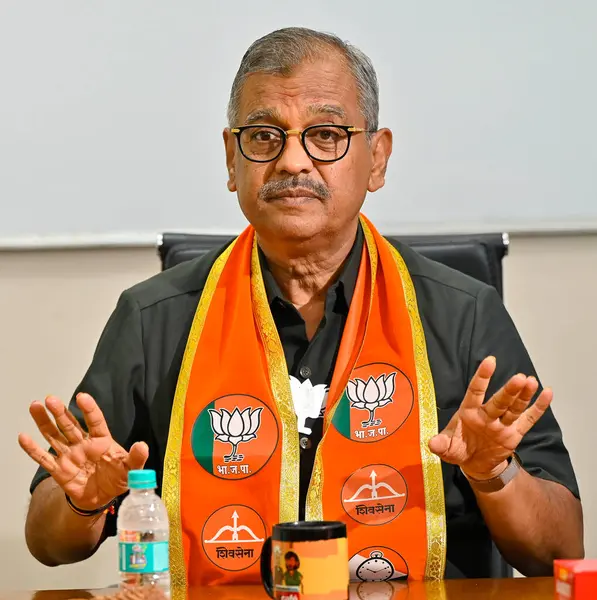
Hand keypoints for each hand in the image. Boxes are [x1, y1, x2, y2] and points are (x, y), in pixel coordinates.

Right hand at [18, 393, 147, 510]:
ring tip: (35, 406)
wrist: (101, 500)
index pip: (95, 421)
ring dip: (44, 422)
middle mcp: (83, 444)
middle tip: (51, 398)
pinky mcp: (59, 470)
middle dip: (60, 412)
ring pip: (54, 436)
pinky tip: (24, 437)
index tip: (82, 397)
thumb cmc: (117, 479)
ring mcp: (69, 456)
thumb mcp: (131, 470)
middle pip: (70, 425)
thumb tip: (143, 445)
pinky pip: (44, 459)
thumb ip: (136, 458)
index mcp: (102, 441)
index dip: (89, 409)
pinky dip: (33, 450)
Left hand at [428, 356, 551, 479]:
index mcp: (469, 412)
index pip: (476, 392)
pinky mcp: (514, 433)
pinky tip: (546, 393)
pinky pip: (528, 419)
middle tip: (519, 378)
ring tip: (531, 381)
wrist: (475, 464)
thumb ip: (441, 444)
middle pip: (499, 401)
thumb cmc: (459, 448)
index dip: (482, 377)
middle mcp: (487, 414)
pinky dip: (538, 408)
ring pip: (514, 407)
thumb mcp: (447, 448)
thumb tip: (431, 443)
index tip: (490, 361)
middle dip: (509, 390)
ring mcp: (502, 423)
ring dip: (523, 395)